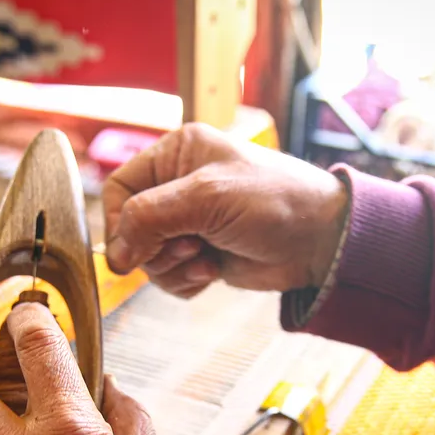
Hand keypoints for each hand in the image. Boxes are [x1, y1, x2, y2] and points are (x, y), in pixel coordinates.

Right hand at [103, 122, 348, 297]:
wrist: (320, 240)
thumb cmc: (274, 202)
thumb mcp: (207, 198)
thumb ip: (151, 218)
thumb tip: (114, 256)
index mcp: (176, 153)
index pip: (119, 189)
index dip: (119, 222)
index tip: (132, 248)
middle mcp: (178, 186)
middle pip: (130, 229)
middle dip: (155, 248)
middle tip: (189, 247)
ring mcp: (190, 223)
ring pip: (148, 258)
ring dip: (172, 268)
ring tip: (206, 258)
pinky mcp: (202, 254)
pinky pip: (169, 277)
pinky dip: (186, 281)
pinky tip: (213, 272)